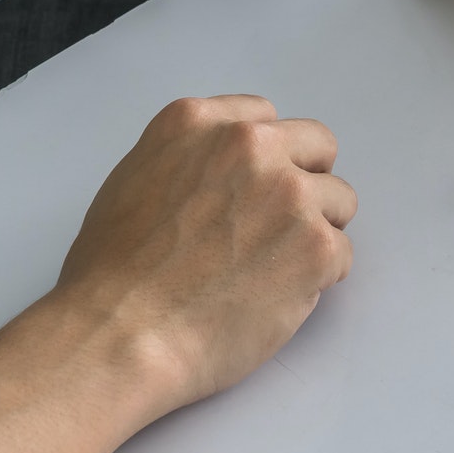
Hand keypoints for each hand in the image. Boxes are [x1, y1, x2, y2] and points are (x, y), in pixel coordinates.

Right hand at [51, 95, 356, 414]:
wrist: (121, 335)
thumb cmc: (111, 276)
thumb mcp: (134, 179)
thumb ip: (189, 160)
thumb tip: (223, 177)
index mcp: (198, 123)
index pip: (264, 117)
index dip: (264, 158)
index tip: (256, 188)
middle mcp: (249, 145)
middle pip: (316, 146)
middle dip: (303, 183)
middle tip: (275, 229)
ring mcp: (289, 193)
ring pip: (338, 200)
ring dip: (315, 232)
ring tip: (271, 270)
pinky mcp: (316, 246)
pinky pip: (342, 254)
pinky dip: (318, 279)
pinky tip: (275, 298)